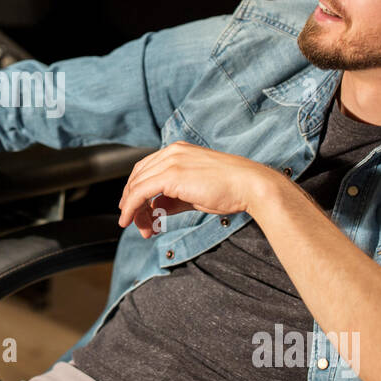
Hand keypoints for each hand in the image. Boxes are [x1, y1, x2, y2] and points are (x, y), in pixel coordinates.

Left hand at [116, 141, 280, 237]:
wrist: (249, 186)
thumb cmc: (230, 189)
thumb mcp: (194, 193)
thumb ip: (172, 198)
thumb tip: (155, 208)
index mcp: (178, 151)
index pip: (146, 169)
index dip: (136, 191)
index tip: (137, 211)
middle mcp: (171, 152)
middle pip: (138, 177)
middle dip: (132, 203)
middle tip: (136, 224)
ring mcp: (170, 161)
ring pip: (137, 186)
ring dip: (133, 210)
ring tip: (141, 229)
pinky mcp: (171, 175)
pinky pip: (140, 192)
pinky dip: (132, 208)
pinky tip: (131, 221)